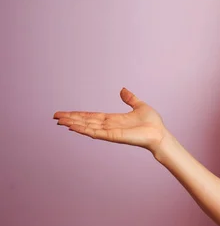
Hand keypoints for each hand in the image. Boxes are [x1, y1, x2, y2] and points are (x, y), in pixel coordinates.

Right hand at [53, 87, 169, 154]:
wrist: (159, 133)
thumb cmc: (152, 123)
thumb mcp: (139, 106)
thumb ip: (130, 99)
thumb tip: (123, 89)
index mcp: (113, 119)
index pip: (91, 116)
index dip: (78, 115)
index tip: (65, 113)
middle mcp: (109, 126)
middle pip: (85, 121)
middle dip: (71, 119)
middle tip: (55, 117)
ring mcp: (110, 132)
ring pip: (87, 127)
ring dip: (73, 124)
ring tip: (60, 121)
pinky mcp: (113, 136)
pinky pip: (95, 133)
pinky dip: (84, 130)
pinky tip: (73, 127)